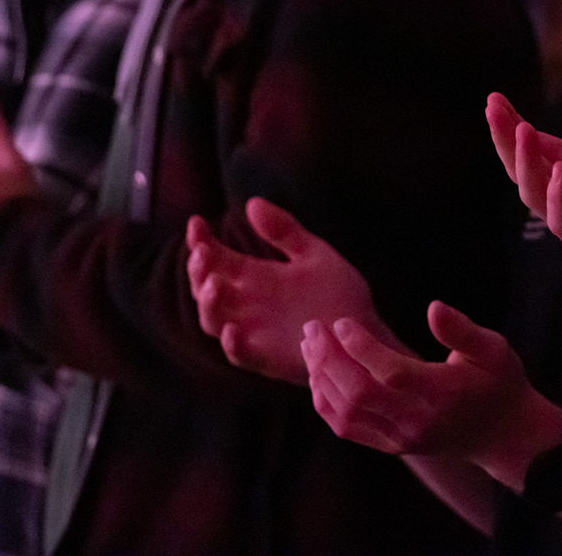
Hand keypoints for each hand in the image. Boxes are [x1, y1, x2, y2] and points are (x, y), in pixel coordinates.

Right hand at [187, 196, 386, 383]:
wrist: (364, 330)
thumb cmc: (340, 293)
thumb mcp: (314, 253)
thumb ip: (285, 230)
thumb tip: (252, 203)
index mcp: (254, 276)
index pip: (216, 257)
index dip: (201, 241)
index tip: (197, 222)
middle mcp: (247, 304)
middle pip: (205, 288)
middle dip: (198, 270)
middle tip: (203, 252)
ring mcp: (254, 331)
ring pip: (213, 321)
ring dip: (207, 304)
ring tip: (215, 284)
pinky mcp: (267, 358)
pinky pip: (241, 355)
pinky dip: (232, 345)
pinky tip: (233, 330)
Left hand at [304, 299, 560, 481]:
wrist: (503, 435)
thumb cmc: (499, 382)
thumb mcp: (494, 349)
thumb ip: (462, 330)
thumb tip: (433, 307)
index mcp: (444, 393)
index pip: (391, 372)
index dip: (361, 347)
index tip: (341, 321)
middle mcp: (418, 421)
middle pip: (359, 394)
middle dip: (329, 358)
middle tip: (313, 327)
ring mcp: (401, 438)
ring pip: (346, 414)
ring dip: (321, 378)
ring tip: (310, 345)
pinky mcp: (391, 446)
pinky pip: (347, 428)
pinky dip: (324, 402)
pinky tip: (318, 374)